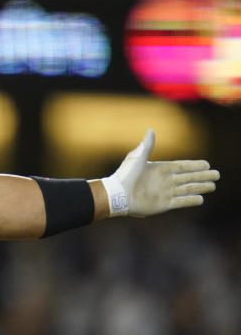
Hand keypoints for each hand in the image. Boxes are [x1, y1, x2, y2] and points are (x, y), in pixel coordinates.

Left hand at [101, 129, 219, 216]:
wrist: (117, 196)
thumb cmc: (125, 176)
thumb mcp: (137, 158)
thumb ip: (147, 146)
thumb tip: (151, 130)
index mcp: (160, 169)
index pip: (182, 166)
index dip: (195, 165)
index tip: (207, 164)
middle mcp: (164, 181)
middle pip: (188, 178)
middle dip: (203, 176)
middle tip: (217, 175)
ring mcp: (164, 193)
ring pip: (187, 189)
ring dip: (200, 187)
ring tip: (213, 186)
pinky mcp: (162, 204)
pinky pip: (180, 202)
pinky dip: (191, 200)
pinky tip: (201, 199)